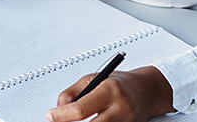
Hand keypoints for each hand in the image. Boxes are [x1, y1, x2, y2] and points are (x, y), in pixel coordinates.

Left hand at [45, 66, 174, 121]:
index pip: (81, 109)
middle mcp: (120, 108)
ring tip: (74, 120)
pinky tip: (93, 120)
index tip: (50, 116)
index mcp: (110, 90)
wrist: (147, 91)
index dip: (61, 116)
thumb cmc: (120, 84)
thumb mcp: (94, 78)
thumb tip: (58, 110)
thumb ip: (73, 93)